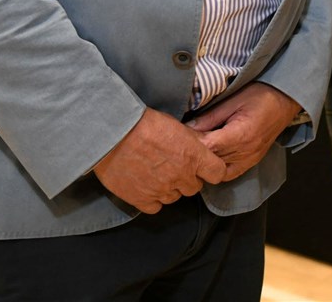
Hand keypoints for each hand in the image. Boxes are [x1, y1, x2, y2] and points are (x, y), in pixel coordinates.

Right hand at [93, 107, 227, 213]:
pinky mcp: (142, 200)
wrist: (114, 133)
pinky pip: (155, 207)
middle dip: (187, 179)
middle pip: (194, 187)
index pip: (218, 173)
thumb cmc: (145, 123)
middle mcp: (181, 176)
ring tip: (154, 173)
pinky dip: (152, 199)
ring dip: (169, 189)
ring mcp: (162, 190)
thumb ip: (193, 142)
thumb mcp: (177, 126)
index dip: (211, 171)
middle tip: (172, 166)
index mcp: (194, 157)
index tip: (203, 168)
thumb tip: (203, 146)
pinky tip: (144, 185)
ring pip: (174, 198)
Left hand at [186, 82, 299, 181]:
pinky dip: (217, 169)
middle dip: (194, 153)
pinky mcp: (252, 161)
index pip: (207, 147)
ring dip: (205, 162)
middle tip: (181, 143)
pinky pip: (229, 173)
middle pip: (211, 160)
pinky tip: (210, 159)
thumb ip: (209, 117)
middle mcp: (246, 152)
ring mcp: (250, 159)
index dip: (191, 143)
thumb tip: (187, 128)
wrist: (286, 100)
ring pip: (217, 170)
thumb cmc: (261, 95)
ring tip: (195, 151)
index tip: (178, 137)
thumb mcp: (233, 100)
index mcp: (241, 135)